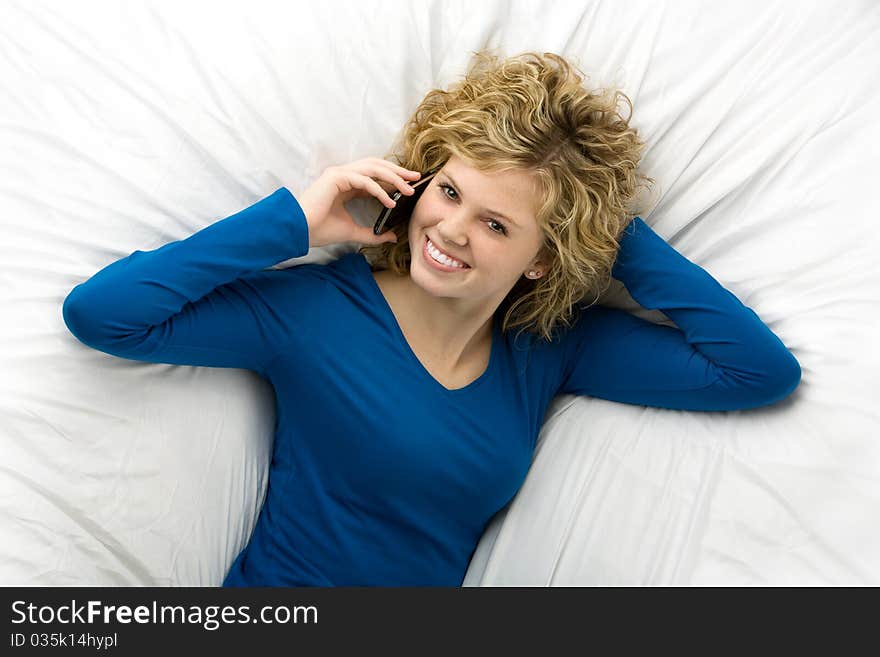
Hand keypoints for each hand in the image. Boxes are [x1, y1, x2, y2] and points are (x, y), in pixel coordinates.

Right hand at [296, 158, 421, 248]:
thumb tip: (391, 237)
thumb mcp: (353, 232)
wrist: (299, 231)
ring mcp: (339, 174)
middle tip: (416, 178)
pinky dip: (378, 190)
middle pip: (376, 166)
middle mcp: (344, 175)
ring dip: (392, 177)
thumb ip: (372, 234)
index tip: (410, 186)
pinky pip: (363, 180)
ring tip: (407, 189)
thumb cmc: (320, 230)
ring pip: (372, 169)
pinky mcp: (335, 178)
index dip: (393, 179)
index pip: (374, 176)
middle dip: (398, 172)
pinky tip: (389, 202)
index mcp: (346, 184)